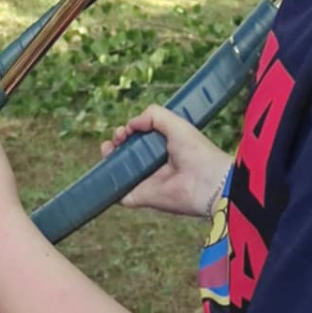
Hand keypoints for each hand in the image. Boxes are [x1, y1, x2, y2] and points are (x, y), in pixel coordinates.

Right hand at [100, 103, 230, 217]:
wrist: (207, 182)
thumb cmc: (197, 152)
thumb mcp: (176, 123)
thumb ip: (153, 115)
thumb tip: (130, 123)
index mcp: (162, 146)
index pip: (138, 138)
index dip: (128, 131)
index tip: (126, 129)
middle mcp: (152, 164)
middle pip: (125, 153)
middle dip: (115, 143)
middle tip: (117, 139)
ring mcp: (145, 181)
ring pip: (119, 171)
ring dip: (108, 160)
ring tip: (108, 149)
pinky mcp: (140, 197)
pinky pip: (119, 194)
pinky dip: (109, 187)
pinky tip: (104, 173)